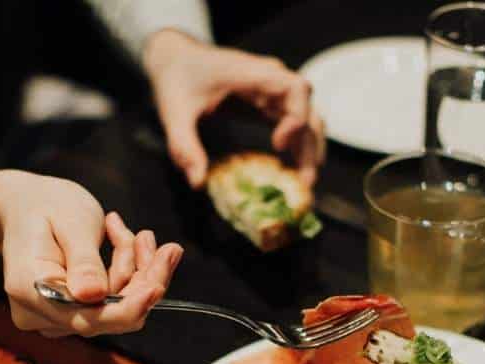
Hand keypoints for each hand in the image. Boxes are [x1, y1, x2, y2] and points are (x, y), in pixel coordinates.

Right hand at [0, 167, 182, 336]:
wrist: (24, 205)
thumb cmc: (44, 205)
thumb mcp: (69, 221)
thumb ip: (83, 260)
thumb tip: (93, 296)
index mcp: (30, 289)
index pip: (86, 318)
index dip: (127, 308)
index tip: (157, 286)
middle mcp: (38, 313)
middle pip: (107, 317)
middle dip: (144, 283)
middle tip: (169, 249)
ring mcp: (53, 318)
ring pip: (115, 310)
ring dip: (137, 273)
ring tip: (139, 235)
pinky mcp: (70, 313)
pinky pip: (111, 304)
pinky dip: (127, 275)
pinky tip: (126, 243)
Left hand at [144, 30, 325, 187]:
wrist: (176, 59)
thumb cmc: (177, 78)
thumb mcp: (174, 113)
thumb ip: (184, 146)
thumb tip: (198, 183)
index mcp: (254, 74)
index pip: (296, 89)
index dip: (296, 118)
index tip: (279, 145)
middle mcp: (271, 80)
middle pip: (308, 110)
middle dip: (310, 147)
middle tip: (304, 183)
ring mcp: (273, 91)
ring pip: (307, 119)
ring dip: (310, 150)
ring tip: (304, 183)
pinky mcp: (269, 102)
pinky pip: (294, 123)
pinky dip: (299, 146)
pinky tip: (294, 171)